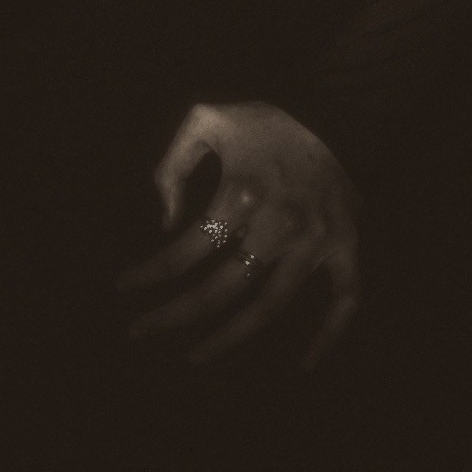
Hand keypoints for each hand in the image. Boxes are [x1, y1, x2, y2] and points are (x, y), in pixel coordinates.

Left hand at [118, 102, 360, 368]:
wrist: (331, 109)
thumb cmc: (259, 120)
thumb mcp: (203, 121)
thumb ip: (172, 166)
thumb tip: (164, 223)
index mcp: (241, 192)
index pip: (186, 248)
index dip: (150, 273)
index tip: (123, 286)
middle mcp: (279, 223)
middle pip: (221, 287)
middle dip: (175, 314)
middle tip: (140, 332)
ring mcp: (317, 240)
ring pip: (271, 305)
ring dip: (231, 337)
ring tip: (195, 356)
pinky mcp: (348, 247)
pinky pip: (346, 300)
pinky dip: (331, 335)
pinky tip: (306, 363)